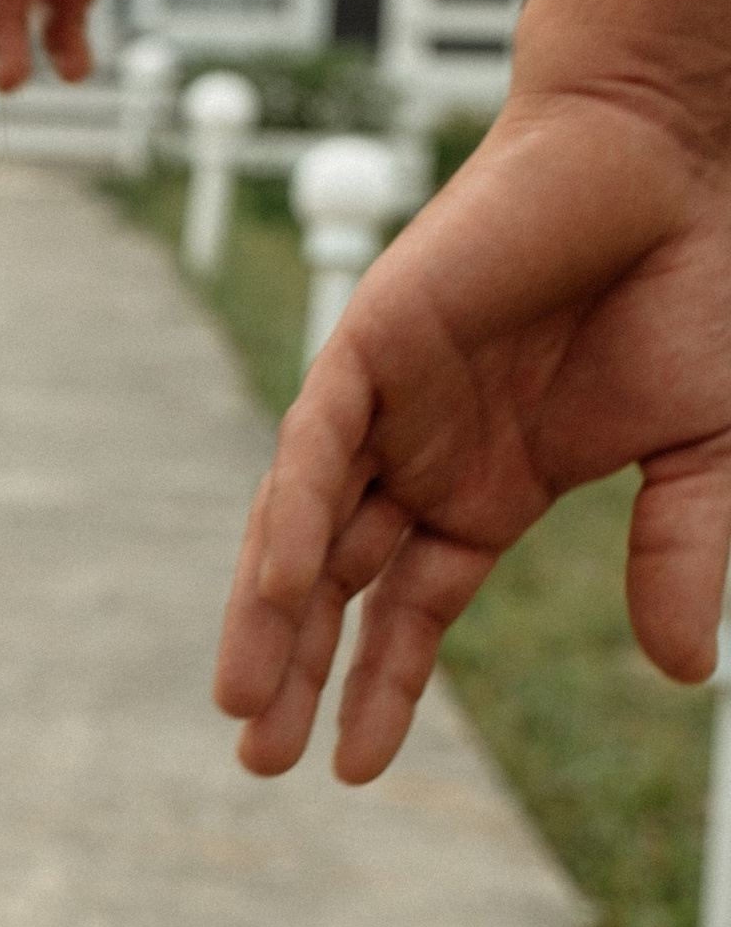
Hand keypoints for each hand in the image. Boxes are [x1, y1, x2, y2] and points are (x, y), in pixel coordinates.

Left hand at [216, 87, 730, 780]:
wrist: (672, 158)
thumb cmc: (693, 286)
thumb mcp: (700, 450)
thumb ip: (680, 555)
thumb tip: (684, 671)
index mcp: (488, 489)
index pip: (413, 611)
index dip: (382, 687)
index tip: (353, 769)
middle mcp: (420, 457)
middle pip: (337, 587)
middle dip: (297, 672)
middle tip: (260, 762)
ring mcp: (387, 405)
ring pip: (305, 528)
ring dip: (271, 616)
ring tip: (242, 703)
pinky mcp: (367, 344)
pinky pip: (315, 449)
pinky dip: (296, 518)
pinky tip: (279, 589)